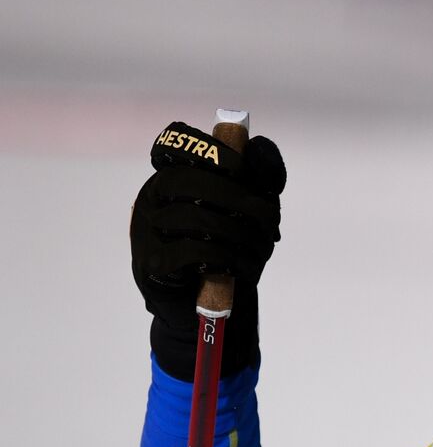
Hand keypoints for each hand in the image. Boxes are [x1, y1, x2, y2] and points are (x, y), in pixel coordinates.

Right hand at [130, 122, 284, 379]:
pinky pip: (189, 252)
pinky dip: (225, 259)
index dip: (213, 150)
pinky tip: (241, 268)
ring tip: (262, 251)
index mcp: (174, 174)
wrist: (211, 302)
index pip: (178, 144)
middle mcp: (153, 196)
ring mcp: (146, 230)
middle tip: (271, 221)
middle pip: (190, 181)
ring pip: (193, 219)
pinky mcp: (151, 263)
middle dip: (241, 199)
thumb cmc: (230, 248)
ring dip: (241, 235)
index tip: (243, 170)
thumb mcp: (254, 209)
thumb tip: (258, 147)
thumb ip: (261, 175)